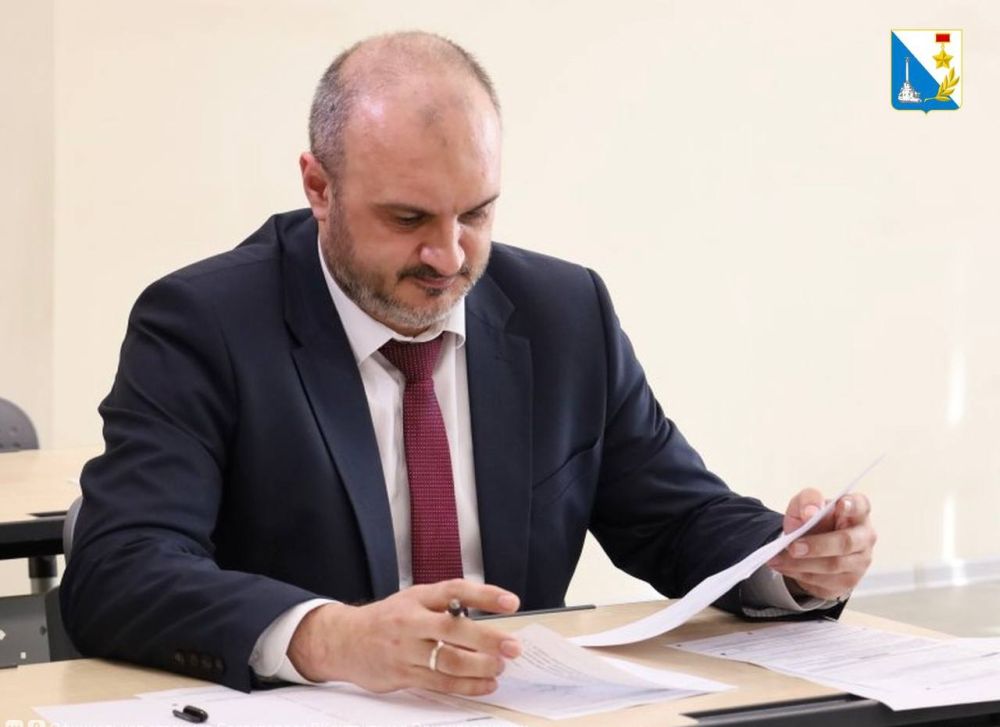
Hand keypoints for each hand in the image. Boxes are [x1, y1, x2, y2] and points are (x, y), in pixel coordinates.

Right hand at [287, 579, 521, 694]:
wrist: (345, 640)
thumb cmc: (389, 619)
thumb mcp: (413, 600)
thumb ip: (446, 607)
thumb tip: (488, 621)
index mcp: (417, 597)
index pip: (455, 591)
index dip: (485, 595)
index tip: (511, 602)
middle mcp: (411, 621)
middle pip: (453, 629)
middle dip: (488, 639)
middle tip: (512, 647)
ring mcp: (405, 650)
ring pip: (448, 660)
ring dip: (480, 667)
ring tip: (499, 667)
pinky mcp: (402, 674)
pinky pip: (439, 682)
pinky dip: (466, 685)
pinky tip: (485, 684)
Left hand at [768, 489, 876, 600]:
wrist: (808, 547)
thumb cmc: (812, 521)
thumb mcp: (804, 505)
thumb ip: (808, 500)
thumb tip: (810, 511)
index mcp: (856, 512)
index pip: (861, 506)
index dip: (852, 505)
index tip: (840, 504)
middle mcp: (864, 537)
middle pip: (845, 542)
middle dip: (817, 546)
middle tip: (793, 547)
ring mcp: (859, 561)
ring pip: (833, 565)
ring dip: (802, 563)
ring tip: (778, 559)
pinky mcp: (849, 581)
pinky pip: (824, 581)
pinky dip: (800, 574)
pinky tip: (785, 567)